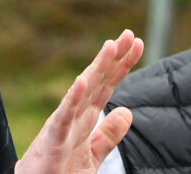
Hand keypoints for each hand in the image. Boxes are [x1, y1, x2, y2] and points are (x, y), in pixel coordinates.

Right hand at [15, 29, 143, 173]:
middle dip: (114, 57)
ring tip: (110, 47)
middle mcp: (75, 115)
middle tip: (129, 34)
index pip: (108, 84)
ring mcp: (64, 125)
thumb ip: (107, 134)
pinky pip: (63, 117)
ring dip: (97, 68)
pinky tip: (80, 81)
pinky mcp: (53, 140)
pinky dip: (72, 98)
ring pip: (83, 90)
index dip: (122, 64)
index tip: (138, 44)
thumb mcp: (91, 155)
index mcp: (85, 117)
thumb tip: (127, 112)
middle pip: (98, 80)